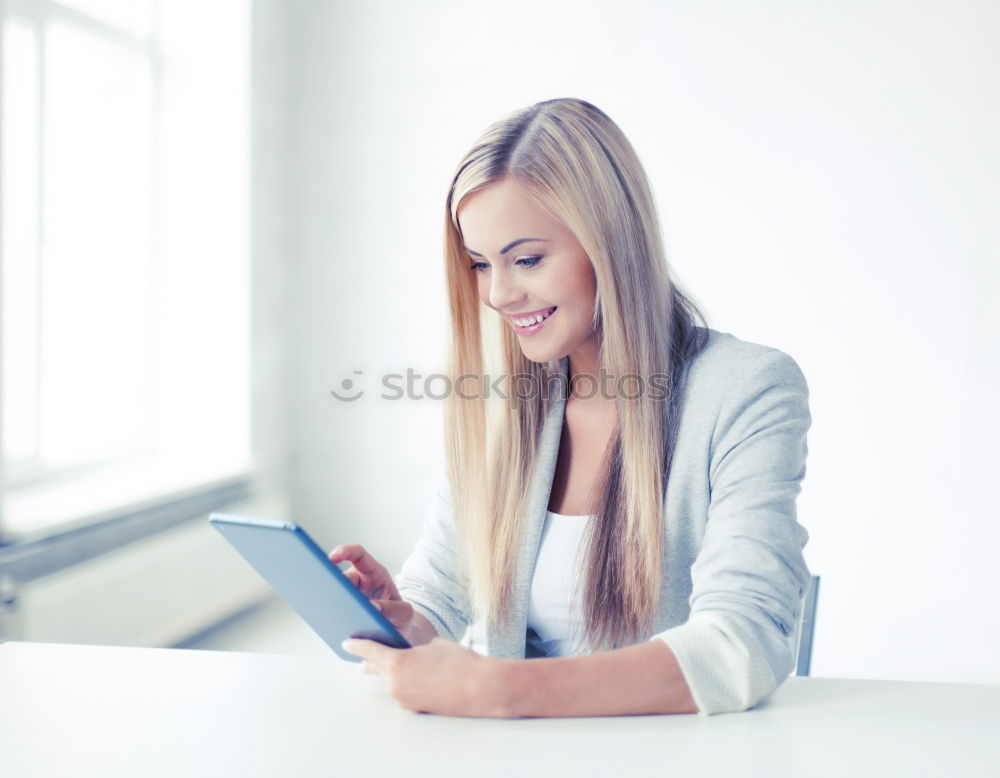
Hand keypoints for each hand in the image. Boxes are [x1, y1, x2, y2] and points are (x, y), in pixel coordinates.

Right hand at [328, 543, 414, 639]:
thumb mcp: (405, 614)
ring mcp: (349, 597)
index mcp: (375, 574)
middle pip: (342, 577)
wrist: (397, 635)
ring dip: (329, 602)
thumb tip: (373, 607)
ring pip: (333, 594)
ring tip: (329, 613)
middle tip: (330, 593)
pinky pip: (331, 611)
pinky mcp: (342, 612)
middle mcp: (359, 582)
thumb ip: (394, 610)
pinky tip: (327, 626)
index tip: (332, 557)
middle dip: (333, 583)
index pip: (358, 555)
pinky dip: (329, 617)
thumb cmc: (401, 618)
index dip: (344, 552)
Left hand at [342, 636, 510, 716]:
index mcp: (397, 662)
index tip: (347, 643)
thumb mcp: (434, 644)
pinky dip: (408, 684)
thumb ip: (414, 648)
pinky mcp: (415, 709)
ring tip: (406, 666)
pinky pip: (405, 692)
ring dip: (395, 674)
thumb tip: (409, 654)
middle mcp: (395, 684)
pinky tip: (421, 679)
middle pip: (377, 669)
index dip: (357, 645)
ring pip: (392, 682)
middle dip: (372, 663)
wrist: (481, 688)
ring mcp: (404, 699)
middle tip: (363, 660)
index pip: (369, 651)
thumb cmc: (460, 661)